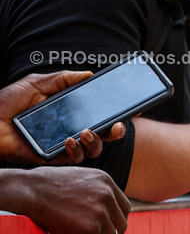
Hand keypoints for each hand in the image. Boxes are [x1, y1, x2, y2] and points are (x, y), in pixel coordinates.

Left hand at [0, 71, 127, 163]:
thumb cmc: (7, 102)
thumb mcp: (36, 83)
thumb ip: (62, 79)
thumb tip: (89, 74)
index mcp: (69, 114)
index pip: (99, 115)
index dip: (117, 114)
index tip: (132, 110)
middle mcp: (69, 130)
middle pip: (102, 135)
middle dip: (116, 132)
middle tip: (119, 127)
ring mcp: (62, 145)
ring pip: (92, 149)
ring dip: (95, 141)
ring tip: (87, 132)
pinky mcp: (52, 158)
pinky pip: (73, 158)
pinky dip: (76, 150)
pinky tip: (71, 140)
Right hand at [5, 166, 129, 233]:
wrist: (27, 190)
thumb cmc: (45, 185)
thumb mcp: (79, 179)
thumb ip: (96, 192)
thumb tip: (105, 212)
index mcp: (106, 182)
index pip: (124, 208)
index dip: (113, 220)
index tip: (100, 225)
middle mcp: (108, 197)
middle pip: (121, 226)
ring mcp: (101, 214)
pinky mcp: (90, 230)